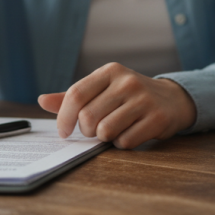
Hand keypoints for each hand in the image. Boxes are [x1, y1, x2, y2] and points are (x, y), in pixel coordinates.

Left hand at [37, 62, 196, 148]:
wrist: (172, 99)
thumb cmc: (130, 96)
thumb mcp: (103, 89)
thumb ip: (73, 96)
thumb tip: (42, 100)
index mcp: (110, 71)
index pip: (76, 94)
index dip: (64, 117)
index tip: (63, 132)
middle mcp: (127, 82)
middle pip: (88, 117)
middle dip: (88, 130)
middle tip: (97, 129)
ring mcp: (144, 100)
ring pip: (105, 131)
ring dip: (105, 138)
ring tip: (115, 129)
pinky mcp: (157, 118)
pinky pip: (125, 142)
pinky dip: (123, 144)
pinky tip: (131, 133)